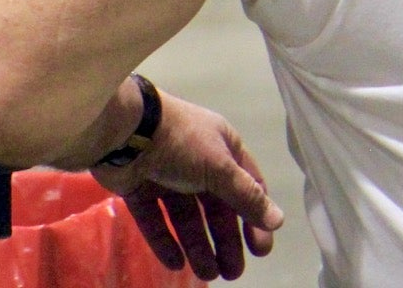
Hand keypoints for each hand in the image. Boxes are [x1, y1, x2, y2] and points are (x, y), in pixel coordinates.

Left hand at [94, 93, 282, 280]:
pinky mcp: (138, 187)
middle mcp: (195, 160)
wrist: (124, 129)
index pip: (247, 186)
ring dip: (198, 246)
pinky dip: (165, 241)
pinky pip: (155, 219)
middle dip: (226, 241)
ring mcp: (165, 174)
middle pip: (216, 208)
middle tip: (232, 273)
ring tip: (208, 273)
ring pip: (186, 217)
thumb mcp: (220, 166)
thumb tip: (278, 219)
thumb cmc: (180, 142)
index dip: (255, 218)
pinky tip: (175, 264)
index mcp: (221, 147)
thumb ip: (246, 196)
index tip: (260, 249)